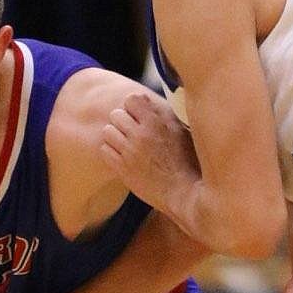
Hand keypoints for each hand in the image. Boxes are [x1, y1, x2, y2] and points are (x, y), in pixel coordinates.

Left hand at [100, 92, 198, 211]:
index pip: (131, 100)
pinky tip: (123, 156)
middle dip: (124, 121)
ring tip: (127, 144)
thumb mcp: (181, 130)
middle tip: (133, 131)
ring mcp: (129, 152)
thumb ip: (162, 113)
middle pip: (116, 114)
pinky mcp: (122, 169)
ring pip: (107, 131)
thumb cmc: (188, 161)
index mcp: (156, 123)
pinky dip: (111, 151)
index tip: (140, 116)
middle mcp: (140, 135)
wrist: (184, 192)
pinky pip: (104, 150)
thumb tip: (145, 100)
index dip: (134, 107)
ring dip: (116, 136)